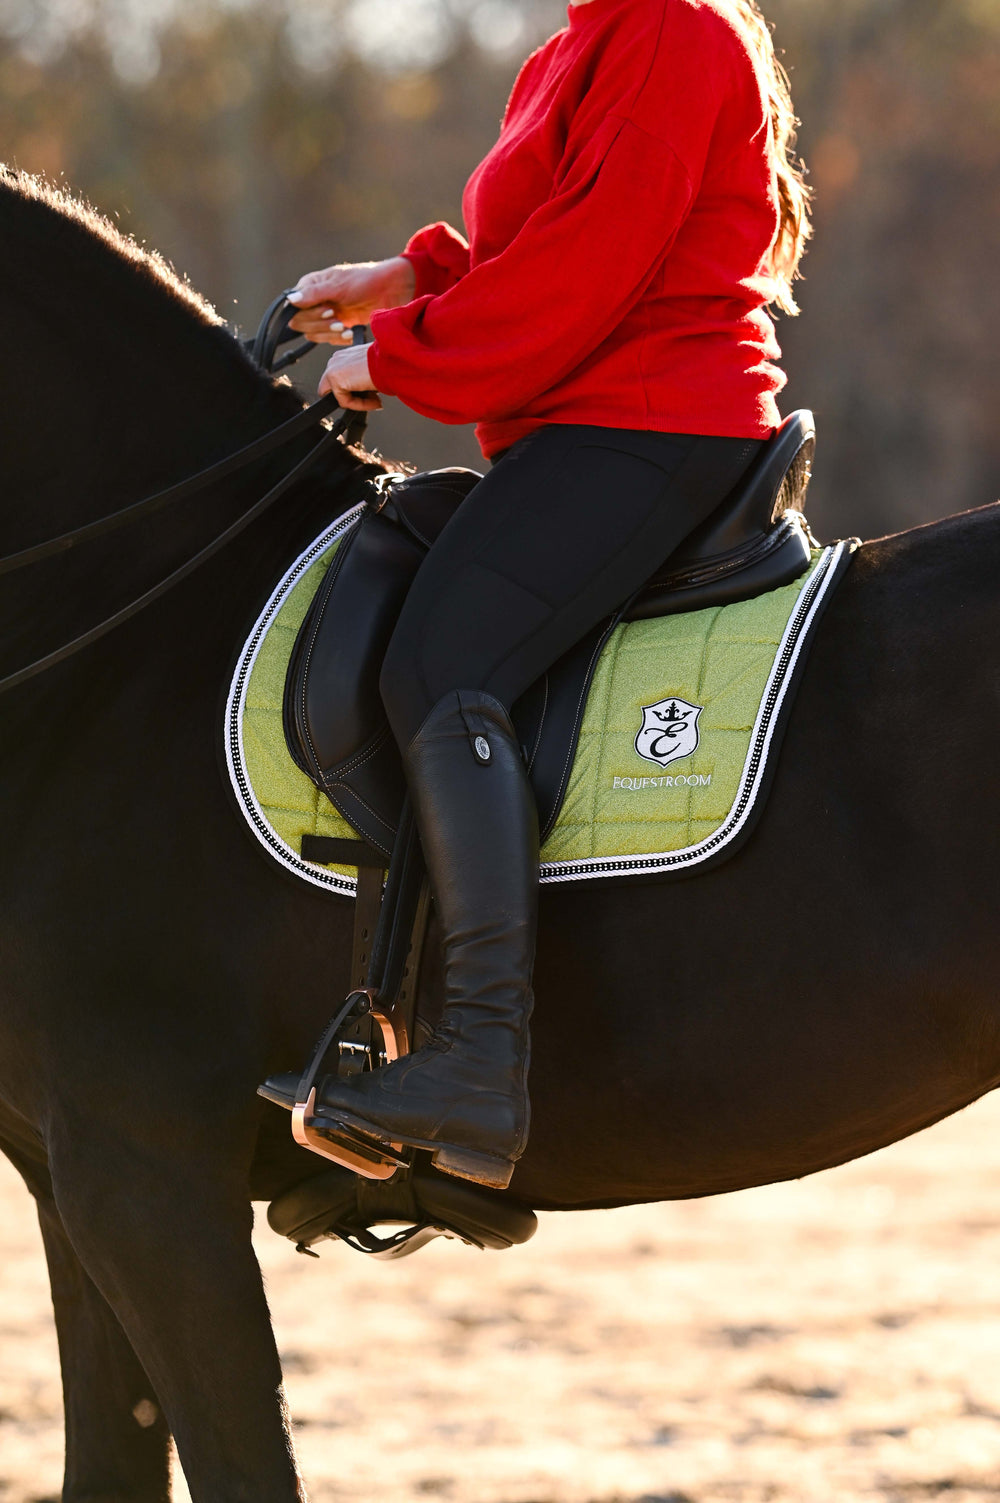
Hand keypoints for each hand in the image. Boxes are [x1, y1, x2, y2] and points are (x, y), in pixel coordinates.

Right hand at [286, 257, 415, 344]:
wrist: (391, 289)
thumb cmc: (365, 280)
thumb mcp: (338, 285)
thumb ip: (314, 294)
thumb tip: (291, 300)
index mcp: (309, 286)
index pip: (295, 309)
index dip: (310, 315)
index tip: (329, 312)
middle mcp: (314, 301)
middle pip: (301, 324)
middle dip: (321, 326)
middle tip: (340, 322)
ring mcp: (325, 314)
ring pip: (314, 334)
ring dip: (330, 334)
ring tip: (346, 328)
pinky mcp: (338, 325)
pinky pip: (329, 339)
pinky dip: (339, 339)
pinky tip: (351, 333)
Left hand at [318, 342, 381, 411]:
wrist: (391, 360)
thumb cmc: (387, 361)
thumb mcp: (372, 369)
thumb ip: (362, 379)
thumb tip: (367, 392)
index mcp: (344, 356)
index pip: (342, 380)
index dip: (355, 391)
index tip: (372, 395)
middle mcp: (336, 361)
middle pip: (335, 390)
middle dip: (354, 398)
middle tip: (373, 400)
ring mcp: (333, 369)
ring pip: (340, 397)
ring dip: (359, 402)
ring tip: (376, 401)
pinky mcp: (335, 380)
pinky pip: (345, 402)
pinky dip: (360, 405)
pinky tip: (375, 402)